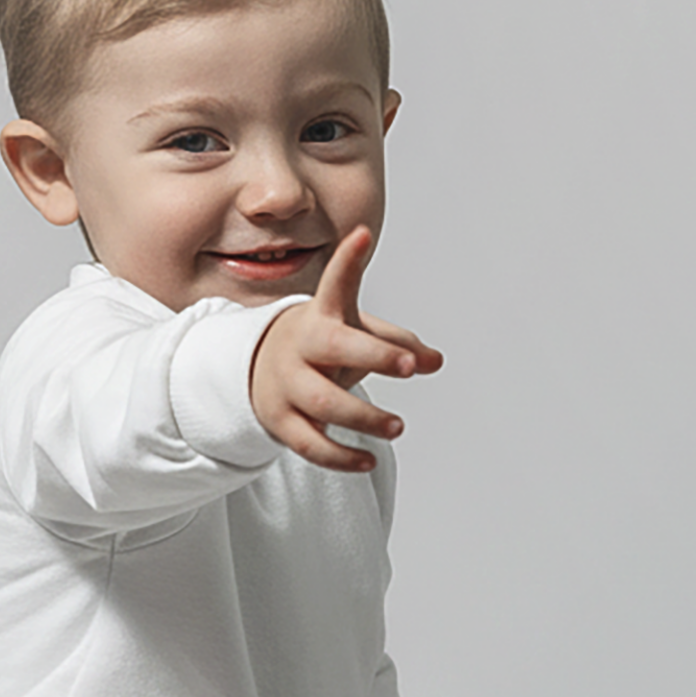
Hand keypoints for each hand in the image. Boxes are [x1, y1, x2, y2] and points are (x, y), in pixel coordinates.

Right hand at [249, 226, 442, 472]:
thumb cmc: (321, 346)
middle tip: (409, 365)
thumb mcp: (355, 334)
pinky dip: (340, 456)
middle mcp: (302, 346)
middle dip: (373, 355)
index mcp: (322, 316)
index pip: (334, 284)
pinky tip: (367, 460)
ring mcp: (288, 384)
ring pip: (323, 402)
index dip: (347, 262)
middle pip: (334, 347)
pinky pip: (310, 444)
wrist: (258, 369)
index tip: (362, 235)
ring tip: (397, 426)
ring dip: (363, 416)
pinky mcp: (281, 421)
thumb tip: (437, 361)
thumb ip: (397, 344)